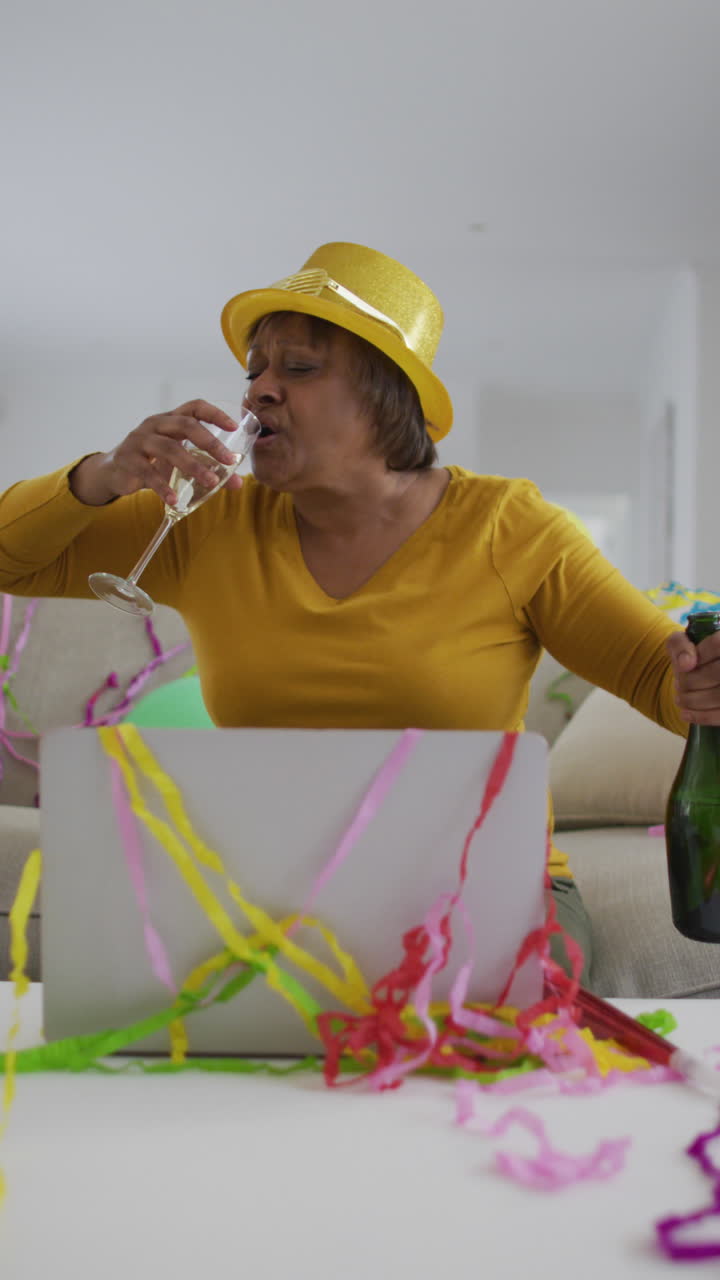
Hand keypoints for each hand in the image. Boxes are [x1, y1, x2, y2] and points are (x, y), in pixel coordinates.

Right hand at [69, 400, 244, 506]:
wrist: (113, 472)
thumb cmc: (152, 462)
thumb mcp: (179, 462)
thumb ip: (206, 469)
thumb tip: (238, 483)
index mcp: (170, 420)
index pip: (194, 407)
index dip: (214, 413)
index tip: (233, 426)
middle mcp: (154, 424)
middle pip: (185, 425)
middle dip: (209, 442)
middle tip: (228, 460)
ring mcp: (139, 440)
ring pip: (169, 449)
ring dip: (192, 466)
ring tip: (211, 482)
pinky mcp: (128, 460)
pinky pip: (148, 473)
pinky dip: (163, 487)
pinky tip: (176, 500)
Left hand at [666, 630, 719, 724]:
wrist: (708, 674)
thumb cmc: (696, 657)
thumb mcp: (683, 643)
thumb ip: (680, 646)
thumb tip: (685, 664)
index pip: (717, 644)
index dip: (697, 657)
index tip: (684, 666)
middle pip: (717, 672)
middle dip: (690, 682)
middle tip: (679, 686)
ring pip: (719, 696)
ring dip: (693, 700)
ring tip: (680, 699)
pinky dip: (702, 716)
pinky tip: (686, 715)